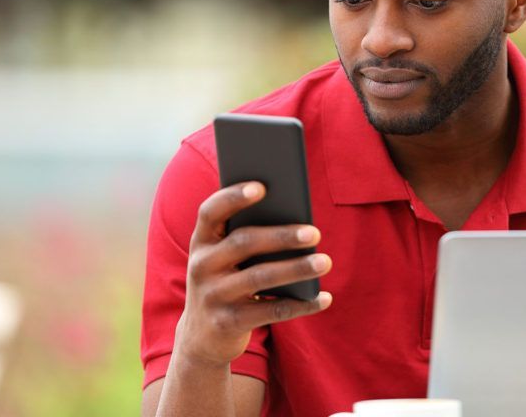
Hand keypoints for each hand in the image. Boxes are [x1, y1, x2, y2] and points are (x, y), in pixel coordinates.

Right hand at [178, 181, 332, 366]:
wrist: (201, 337)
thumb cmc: (225, 282)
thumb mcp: (225, 259)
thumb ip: (247, 237)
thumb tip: (297, 218)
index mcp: (201, 241)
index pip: (210, 212)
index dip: (232, 197)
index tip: (262, 187)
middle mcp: (201, 266)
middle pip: (244, 242)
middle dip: (282, 236)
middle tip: (314, 232)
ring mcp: (213, 295)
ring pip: (260, 277)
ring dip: (296, 268)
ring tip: (325, 262)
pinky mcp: (228, 323)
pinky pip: (272, 312)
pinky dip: (302, 304)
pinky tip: (324, 298)